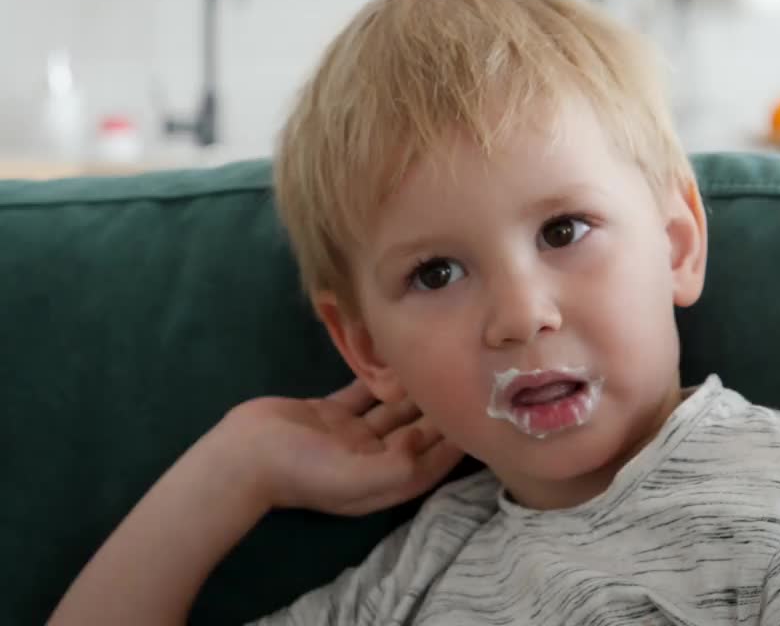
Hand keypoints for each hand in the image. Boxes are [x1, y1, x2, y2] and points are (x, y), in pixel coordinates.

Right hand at [221, 380, 464, 515]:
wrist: (241, 456)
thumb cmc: (301, 471)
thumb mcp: (356, 478)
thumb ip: (400, 465)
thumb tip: (429, 440)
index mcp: (382, 480)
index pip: (430, 463)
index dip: (457, 443)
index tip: (480, 413)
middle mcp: (372, 459)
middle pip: (417, 434)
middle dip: (441, 412)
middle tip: (467, 378)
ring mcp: (351, 436)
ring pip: (393, 411)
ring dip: (414, 391)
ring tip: (442, 362)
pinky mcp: (331, 414)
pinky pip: (363, 392)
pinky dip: (379, 377)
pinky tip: (398, 355)